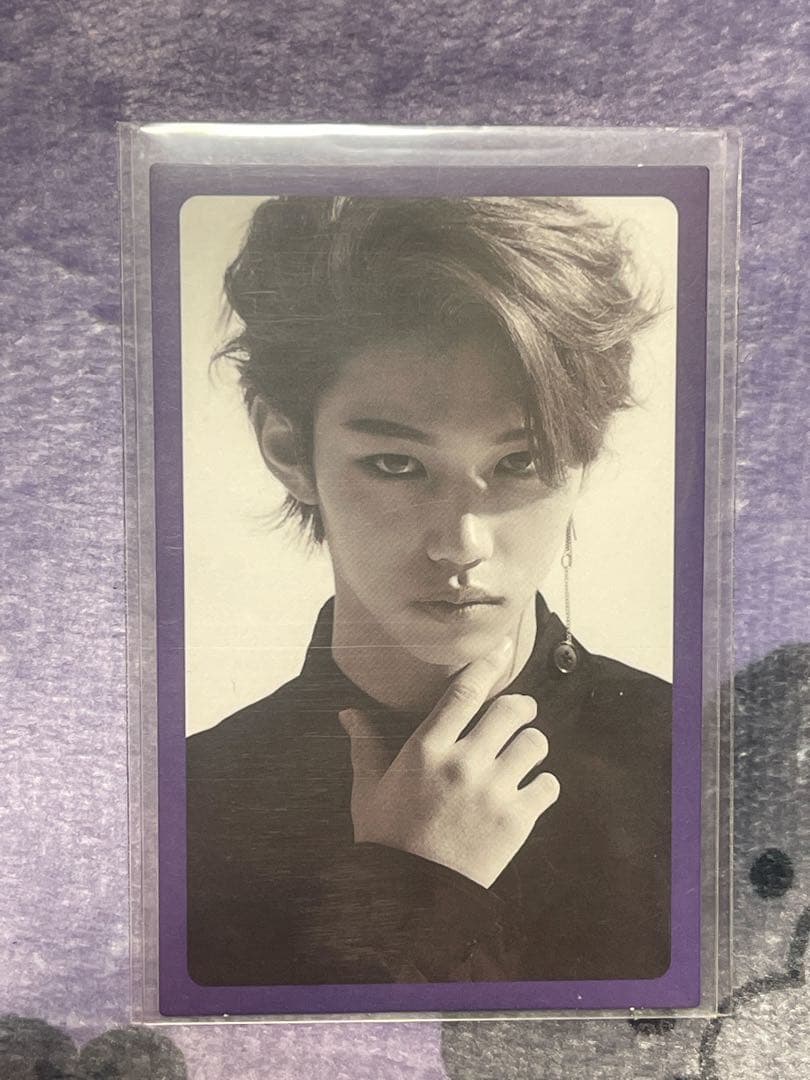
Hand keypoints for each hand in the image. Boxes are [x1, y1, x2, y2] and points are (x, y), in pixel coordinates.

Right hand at [339, 640, 559, 888]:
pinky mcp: (517, 821)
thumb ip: (365, 746)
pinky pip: (549, 785)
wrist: (411, 897)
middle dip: (521, 706)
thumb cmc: (386, 838)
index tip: (503, 650)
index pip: (465, 691)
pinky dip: (543, 785)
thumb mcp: (368, 789)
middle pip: (511, 710)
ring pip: (535, 744)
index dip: (488, 665)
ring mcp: (493, 791)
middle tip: (519, 712)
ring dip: (531, 746)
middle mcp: (462, 763)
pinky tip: (530, 792)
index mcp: (426, 749)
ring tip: (522, 756)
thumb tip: (348, 713)